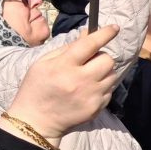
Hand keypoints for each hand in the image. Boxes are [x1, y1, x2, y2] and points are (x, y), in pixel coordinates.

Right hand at [0, 25, 119, 149]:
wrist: (36, 122)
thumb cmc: (37, 88)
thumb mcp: (44, 63)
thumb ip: (68, 47)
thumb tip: (90, 33)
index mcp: (63, 66)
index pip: (90, 44)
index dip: (105, 34)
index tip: (114, 28)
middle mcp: (80, 80)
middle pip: (107, 60)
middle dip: (101, 57)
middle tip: (90, 62)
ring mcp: (91, 96)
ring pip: (112, 75)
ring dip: (103, 72)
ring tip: (88, 77)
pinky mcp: (97, 108)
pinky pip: (110, 90)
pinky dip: (102, 87)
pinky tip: (88, 91)